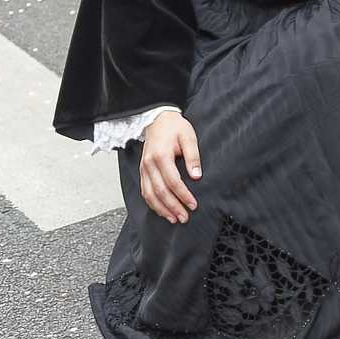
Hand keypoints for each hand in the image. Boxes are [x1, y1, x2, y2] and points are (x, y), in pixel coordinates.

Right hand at [137, 110, 200, 224]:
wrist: (158, 119)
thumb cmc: (175, 127)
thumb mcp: (188, 136)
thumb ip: (192, 156)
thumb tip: (196, 176)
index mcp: (161, 156)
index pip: (173, 181)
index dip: (183, 195)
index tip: (193, 205)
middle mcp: (149, 165)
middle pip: (160, 192)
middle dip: (173, 207)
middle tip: (184, 218)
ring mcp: (143, 169)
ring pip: (149, 195)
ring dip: (161, 209)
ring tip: (174, 219)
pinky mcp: (142, 172)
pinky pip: (145, 191)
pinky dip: (153, 204)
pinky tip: (162, 211)